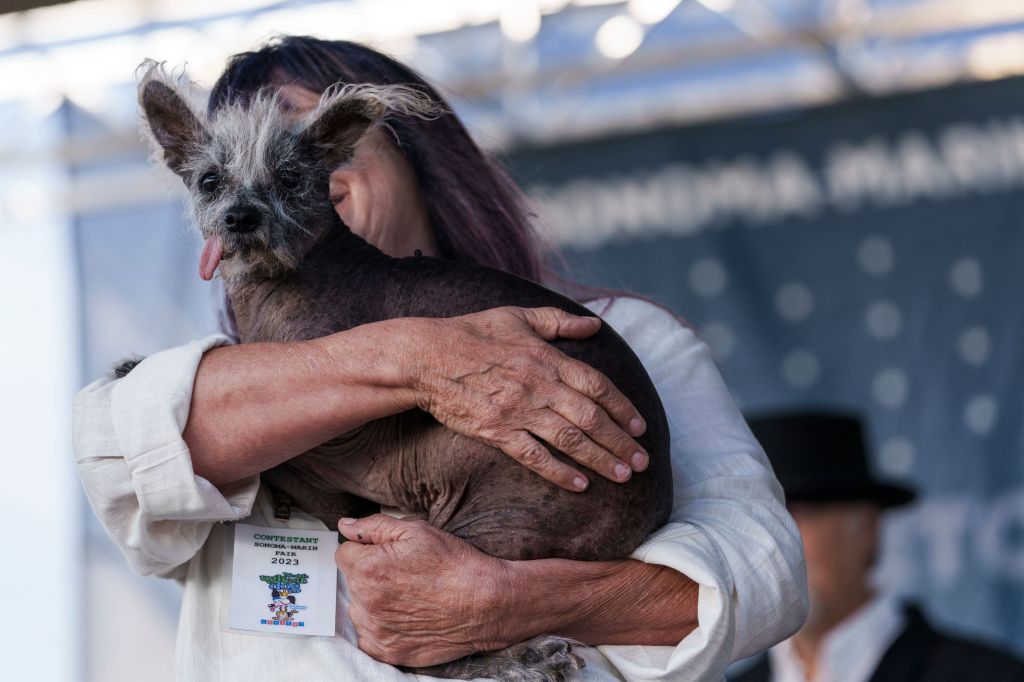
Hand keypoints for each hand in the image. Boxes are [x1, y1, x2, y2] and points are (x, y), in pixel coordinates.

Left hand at [336, 515, 511, 666]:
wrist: (485, 602)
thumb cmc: (454, 564)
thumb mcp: (416, 531)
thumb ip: (374, 526)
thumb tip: (345, 526)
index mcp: (369, 569)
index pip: (344, 553)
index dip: (365, 549)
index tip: (386, 554)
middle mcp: (367, 602)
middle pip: (351, 582)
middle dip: (369, 574)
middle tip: (403, 573)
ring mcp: (377, 630)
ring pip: (359, 609)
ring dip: (373, 602)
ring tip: (406, 596)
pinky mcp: (388, 651)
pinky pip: (368, 637)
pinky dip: (381, 627)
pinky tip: (404, 616)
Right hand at [402, 306, 648, 490]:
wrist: (426, 356)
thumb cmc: (470, 332)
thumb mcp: (518, 316)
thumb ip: (558, 321)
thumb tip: (593, 325)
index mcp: (548, 358)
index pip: (597, 385)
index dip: (622, 407)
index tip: (640, 427)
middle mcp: (540, 385)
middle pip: (591, 417)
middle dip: (620, 441)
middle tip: (642, 461)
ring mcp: (519, 410)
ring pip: (570, 439)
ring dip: (600, 459)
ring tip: (623, 475)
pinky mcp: (496, 430)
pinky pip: (534, 456)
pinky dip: (559, 471)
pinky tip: (579, 485)